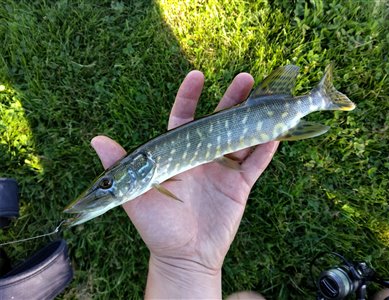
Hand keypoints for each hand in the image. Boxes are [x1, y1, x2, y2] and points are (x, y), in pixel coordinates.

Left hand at [91, 71, 278, 297]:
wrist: (184, 257)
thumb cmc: (158, 227)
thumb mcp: (137, 194)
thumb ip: (122, 165)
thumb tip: (96, 139)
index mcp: (178, 153)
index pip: (184, 117)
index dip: (190, 96)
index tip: (197, 75)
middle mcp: (202, 156)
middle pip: (218, 121)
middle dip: (231, 99)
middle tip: (245, 78)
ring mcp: (222, 170)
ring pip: (241, 137)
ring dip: (253, 119)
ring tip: (265, 99)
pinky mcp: (240, 186)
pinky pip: (256, 163)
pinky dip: (266, 149)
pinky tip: (276, 132)